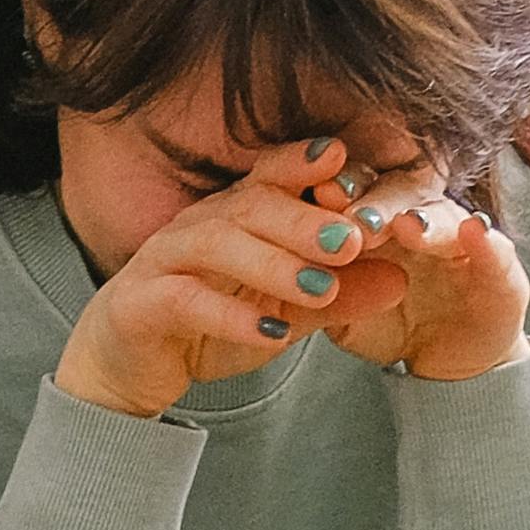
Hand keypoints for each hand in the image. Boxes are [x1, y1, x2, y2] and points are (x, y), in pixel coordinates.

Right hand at [48, 138, 376, 419]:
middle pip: (250, 204)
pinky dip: (230, 315)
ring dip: (273, 263)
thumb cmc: (206, 324)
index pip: (270, 175)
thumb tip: (401, 280)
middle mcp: (196, 226)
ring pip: (217, 244)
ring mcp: (162, 261)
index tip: (350, 164)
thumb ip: (335, 296)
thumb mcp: (282, 311)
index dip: (304, 164)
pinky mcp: (140, 304)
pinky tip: (271, 333)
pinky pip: (185, 300)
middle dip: (304, 219)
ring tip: (321, 288)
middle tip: (353, 241)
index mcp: (232, 215)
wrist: (128, 366)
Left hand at [315, 193, 529, 379]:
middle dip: (375, 201)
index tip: (314, 194)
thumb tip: (277, 266)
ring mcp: (462, 239)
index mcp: (376, 219)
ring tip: (407, 225)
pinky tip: (474, 231)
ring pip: (444, 216)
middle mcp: (420, 216)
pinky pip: (497, 251)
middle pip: (398, 194)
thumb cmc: (386, 323)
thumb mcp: (341, 310)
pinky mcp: (500, 270)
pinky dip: (487, 242)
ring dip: (425, 219)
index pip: (356, 190)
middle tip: (355, 218)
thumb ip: (317, 287)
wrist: (443, 359)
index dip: (337, 189)